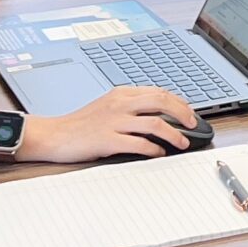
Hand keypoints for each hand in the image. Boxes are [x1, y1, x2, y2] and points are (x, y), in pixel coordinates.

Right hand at [29, 86, 200, 163]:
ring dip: (174, 134)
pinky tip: (158, 153)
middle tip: (193, 125)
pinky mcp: (108, 140)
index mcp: (121, 94)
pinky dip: (154, 149)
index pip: (158, 92)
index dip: (178, 102)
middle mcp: (120, 104)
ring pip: (155, 123)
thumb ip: (129, 106)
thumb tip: (157, 114)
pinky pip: (140, 144)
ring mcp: (114, 121)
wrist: (54, 134)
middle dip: (183, 113)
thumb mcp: (106, 106)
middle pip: (161, 102)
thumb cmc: (80, 124)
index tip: (189, 112)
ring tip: (182, 143)